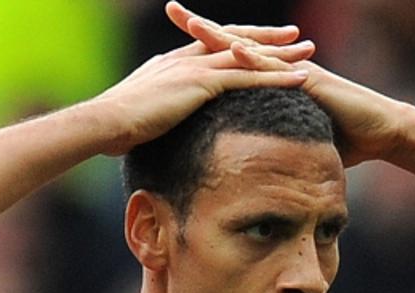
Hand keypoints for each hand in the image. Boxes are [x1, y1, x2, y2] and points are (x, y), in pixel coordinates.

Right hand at [90, 3, 314, 155]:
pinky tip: (299, 80)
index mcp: (172, 64)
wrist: (105, 122)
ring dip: (280, 55)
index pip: (211, 48)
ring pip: (247, 56)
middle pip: (235, 42)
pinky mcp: (203, 83)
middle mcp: (186, 59)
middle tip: (294, 36)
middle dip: (266, 38)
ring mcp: (195, 68)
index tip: (256, 44)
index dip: (236, 44)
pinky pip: (248, 78)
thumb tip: (158, 133)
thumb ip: (156, 116)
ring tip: (309, 53)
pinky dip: (276, 77)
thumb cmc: (115, 128)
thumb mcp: (141, 117)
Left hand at [166, 3, 406, 166]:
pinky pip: (276, 70)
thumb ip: (268, 146)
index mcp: (269, 81)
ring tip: (192, 23)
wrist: (379, 132)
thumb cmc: (340, 140)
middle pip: (233, 44)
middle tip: (171, 8)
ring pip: (251, 50)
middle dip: (201, 28)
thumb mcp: (292, 142)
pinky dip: (255, 60)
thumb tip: (247, 166)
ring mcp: (293, 72)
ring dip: (221, 36)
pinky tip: (233, 50)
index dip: (201, 48)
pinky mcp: (310, 81)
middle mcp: (278, 69)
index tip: (171, 39)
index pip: (229, 60)